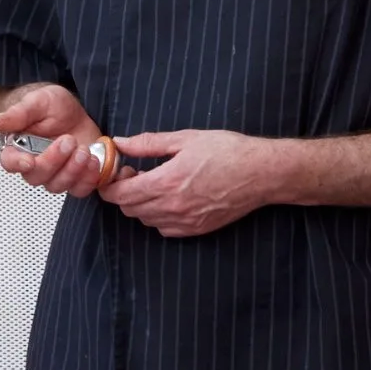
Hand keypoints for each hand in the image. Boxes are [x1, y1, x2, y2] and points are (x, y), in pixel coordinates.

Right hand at [0, 83, 103, 197]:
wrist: (76, 111)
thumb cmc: (52, 105)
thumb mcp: (38, 101)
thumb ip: (19, 113)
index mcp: (18, 147)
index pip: (10, 161)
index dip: (17, 164)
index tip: (28, 161)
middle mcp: (34, 165)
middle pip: (36, 176)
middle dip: (54, 161)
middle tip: (69, 140)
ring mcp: (55, 174)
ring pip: (57, 186)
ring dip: (72, 171)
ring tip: (84, 150)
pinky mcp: (75, 177)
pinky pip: (79, 189)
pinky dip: (88, 179)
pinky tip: (94, 161)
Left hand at [100, 130, 280, 238]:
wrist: (261, 174)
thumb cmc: (227, 151)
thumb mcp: (185, 139)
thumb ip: (148, 143)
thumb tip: (120, 143)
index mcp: (166, 181)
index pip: (120, 194)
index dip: (109, 184)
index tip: (115, 171)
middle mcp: (172, 207)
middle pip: (129, 209)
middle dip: (124, 192)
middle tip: (135, 173)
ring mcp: (184, 222)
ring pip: (145, 220)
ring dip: (141, 204)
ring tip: (154, 184)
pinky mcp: (196, 230)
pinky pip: (164, 229)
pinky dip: (158, 216)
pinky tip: (170, 198)